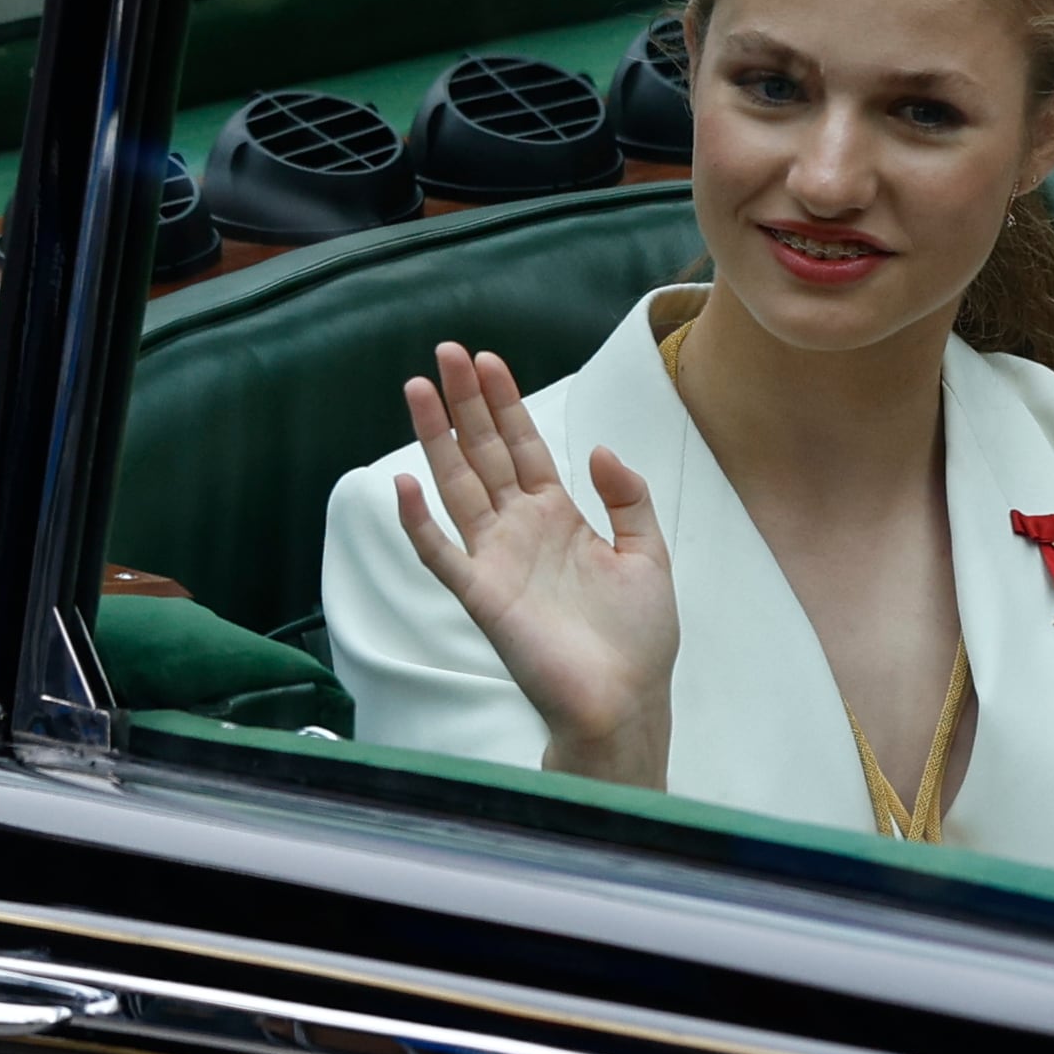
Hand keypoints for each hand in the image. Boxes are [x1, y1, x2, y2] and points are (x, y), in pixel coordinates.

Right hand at [394, 343, 676, 787]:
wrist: (625, 700)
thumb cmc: (638, 638)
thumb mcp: (648, 554)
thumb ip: (628, 499)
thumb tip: (599, 448)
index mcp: (558, 517)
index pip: (524, 446)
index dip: (505, 404)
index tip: (488, 360)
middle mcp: (520, 530)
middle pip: (484, 453)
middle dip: (466, 402)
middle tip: (444, 352)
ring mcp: (497, 560)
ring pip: (458, 486)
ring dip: (436, 439)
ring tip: (416, 390)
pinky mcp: (483, 596)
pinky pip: (442, 554)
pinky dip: (420, 522)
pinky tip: (404, 483)